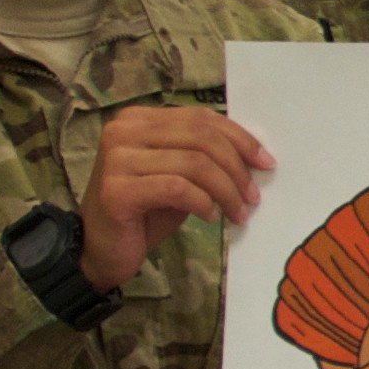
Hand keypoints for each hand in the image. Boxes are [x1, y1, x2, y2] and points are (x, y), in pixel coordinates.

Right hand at [82, 106, 271, 290]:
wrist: (103, 250)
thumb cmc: (145, 212)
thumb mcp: (179, 176)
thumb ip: (203, 157)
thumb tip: (254, 156)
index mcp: (139, 119)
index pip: (200, 119)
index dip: (239, 138)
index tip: (265, 163)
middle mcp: (123, 130)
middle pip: (200, 138)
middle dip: (236, 167)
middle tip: (253, 196)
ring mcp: (116, 158)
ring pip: (194, 163)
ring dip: (226, 191)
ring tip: (237, 212)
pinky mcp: (116, 189)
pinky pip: (177, 188)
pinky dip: (202, 203)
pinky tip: (209, 217)